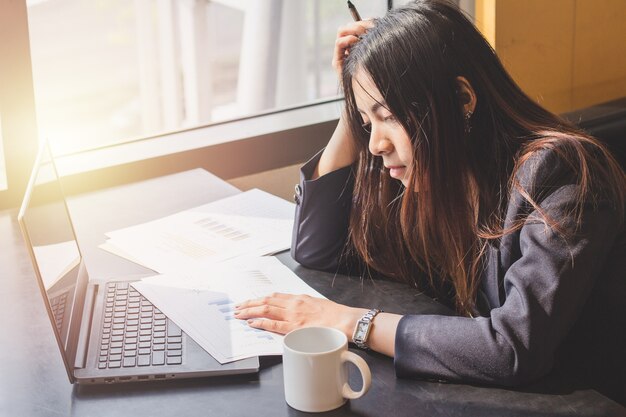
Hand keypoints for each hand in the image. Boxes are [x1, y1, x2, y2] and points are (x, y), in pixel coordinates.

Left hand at [234, 293, 365, 336]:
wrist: (345, 321)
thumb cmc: (335, 315)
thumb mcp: (317, 304)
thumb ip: (304, 306)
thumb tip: (296, 310)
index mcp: (299, 298)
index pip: (274, 297)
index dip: (259, 299)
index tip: (250, 301)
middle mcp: (294, 304)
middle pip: (266, 301)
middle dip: (249, 304)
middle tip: (237, 307)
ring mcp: (294, 315)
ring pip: (266, 310)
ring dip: (250, 311)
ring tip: (239, 314)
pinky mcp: (295, 328)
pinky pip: (274, 324)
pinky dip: (261, 323)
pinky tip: (252, 323)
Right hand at [332, 20, 374, 80]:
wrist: (369, 97)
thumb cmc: (377, 77)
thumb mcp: (377, 54)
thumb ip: (374, 41)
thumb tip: (373, 24)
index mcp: (359, 48)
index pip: (357, 28)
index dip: (364, 23)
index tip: (373, 22)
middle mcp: (349, 51)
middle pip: (348, 28)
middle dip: (357, 24)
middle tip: (367, 26)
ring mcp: (342, 57)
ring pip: (342, 33)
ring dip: (352, 29)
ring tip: (361, 34)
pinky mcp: (338, 63)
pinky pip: (339, 44)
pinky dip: (346, 39)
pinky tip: (355, 41)